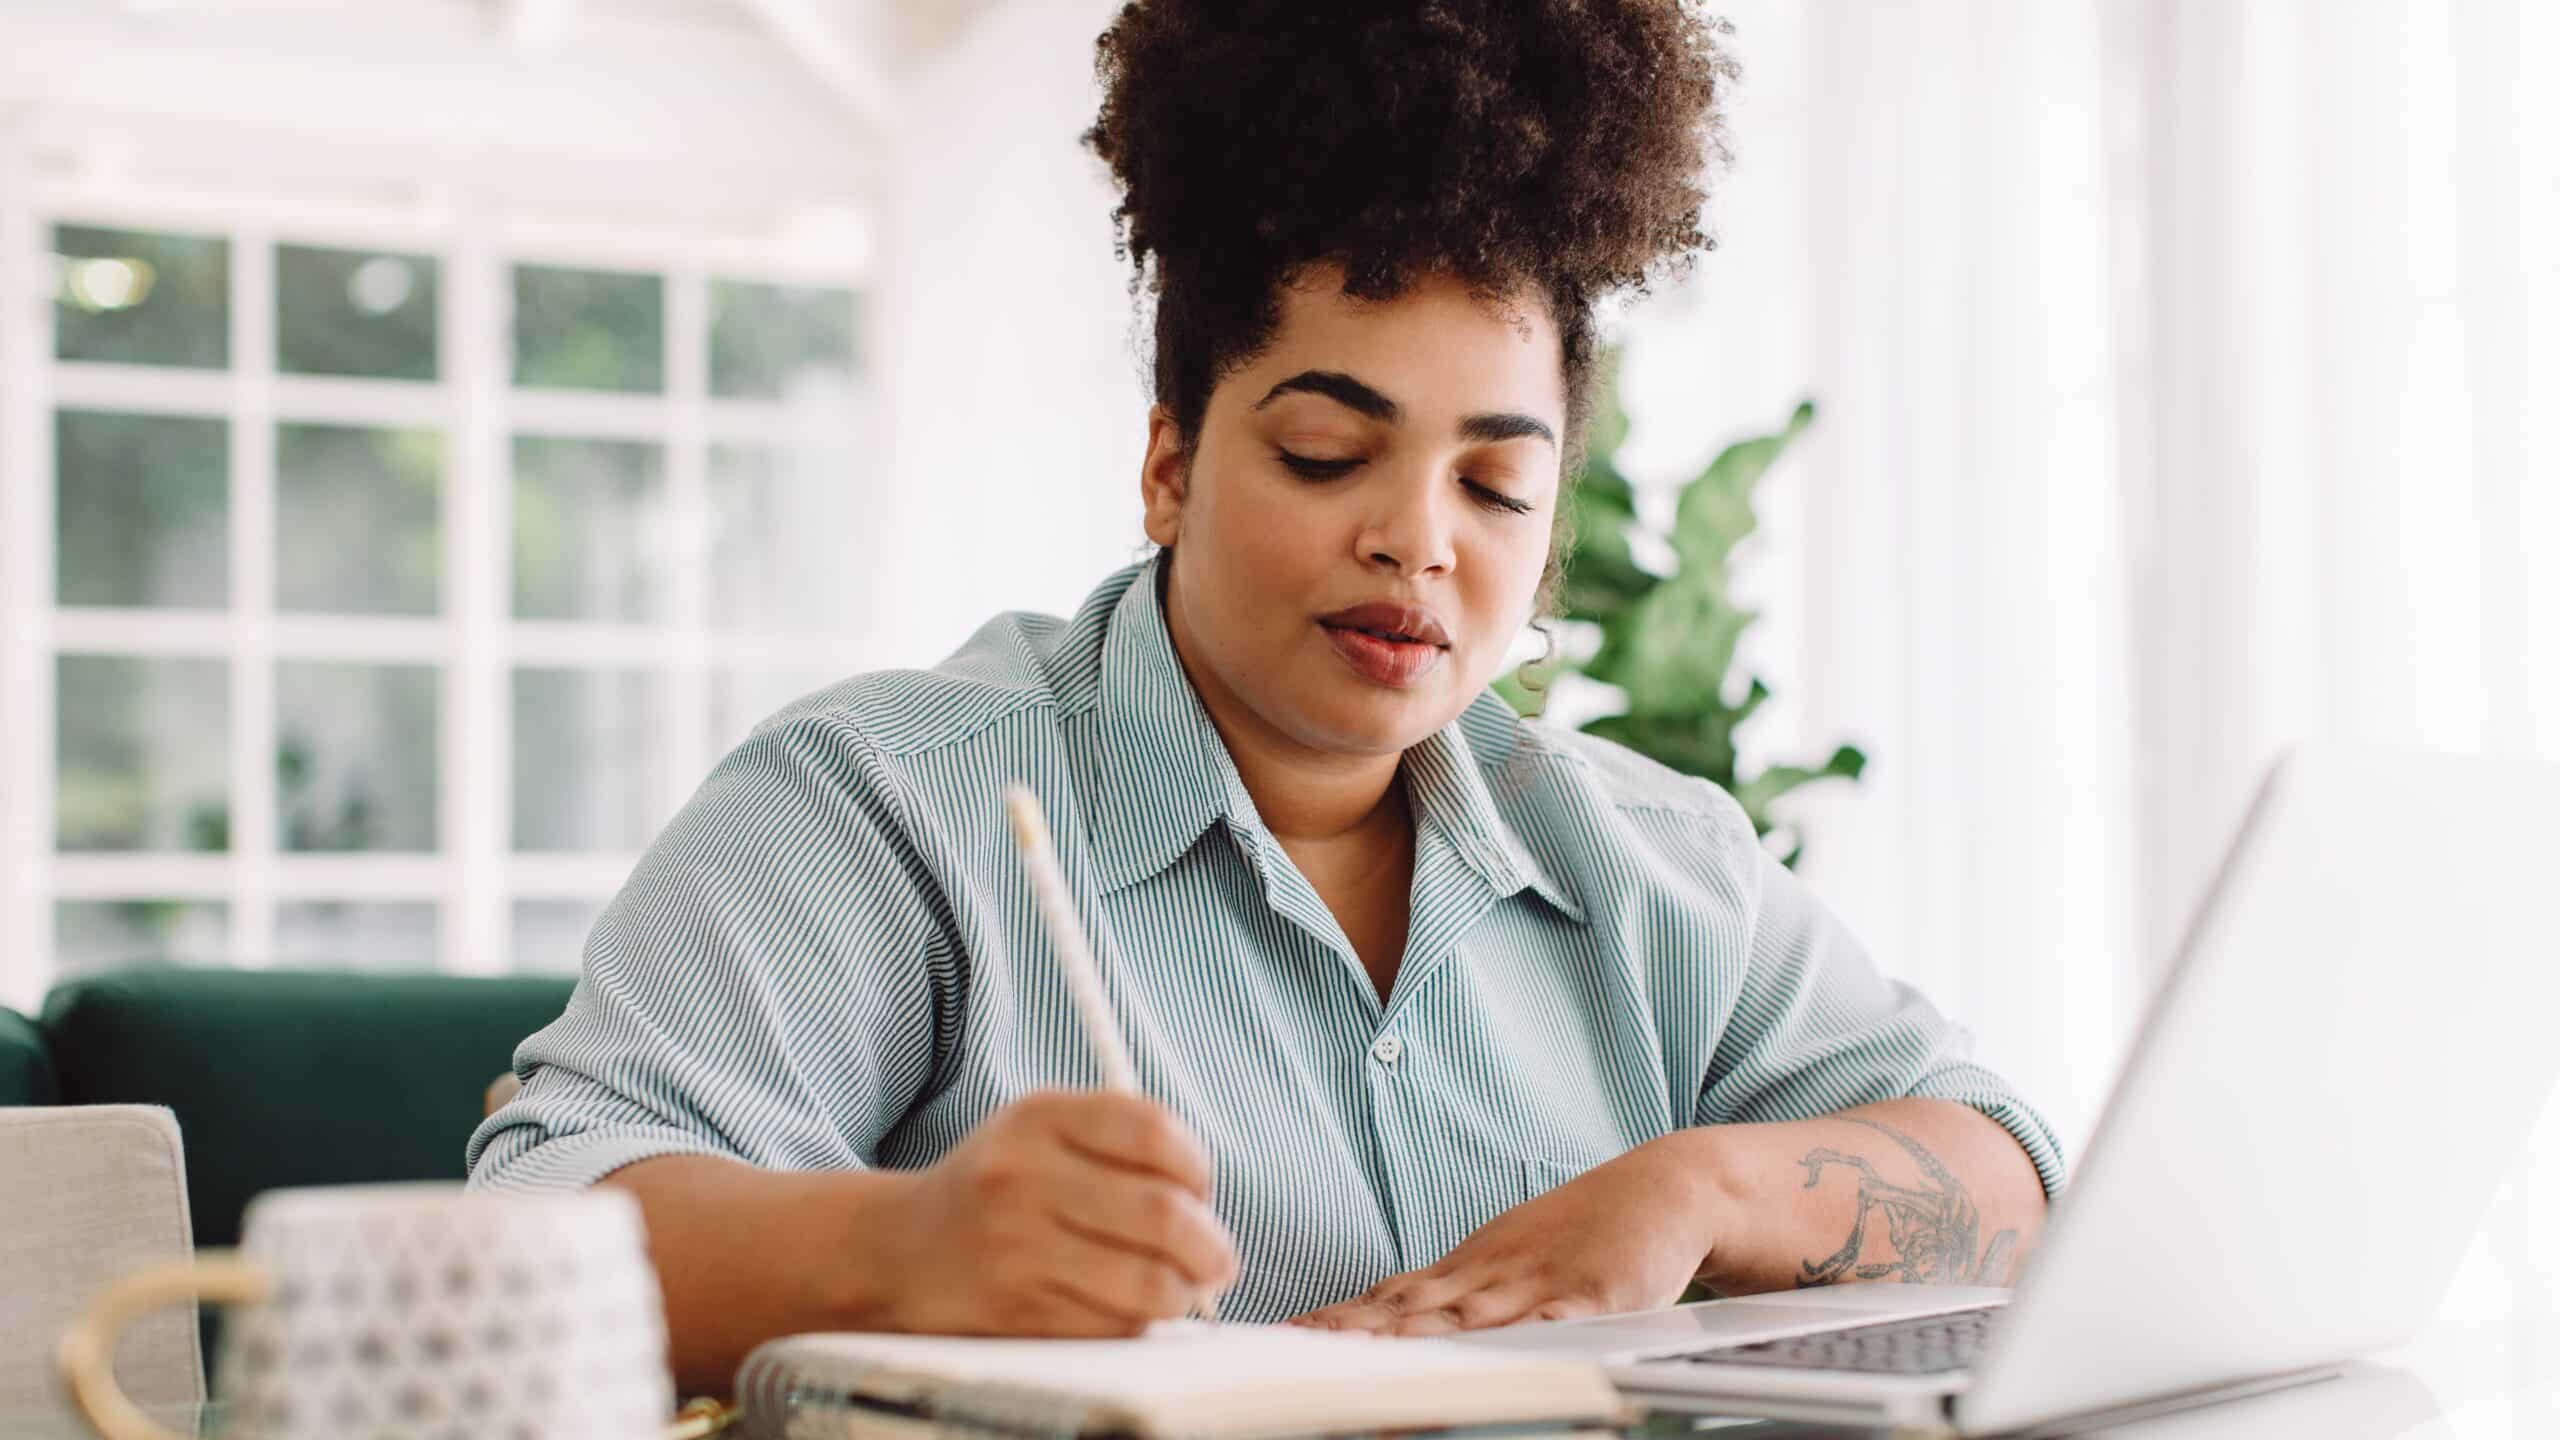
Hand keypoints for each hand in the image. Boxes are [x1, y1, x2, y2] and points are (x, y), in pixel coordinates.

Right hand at [872, 1090, 1237, 1335]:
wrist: (903, 1247)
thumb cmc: (999, 1186)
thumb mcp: (1043, 1130)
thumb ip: (1121, 1140)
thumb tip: (1206, 1201)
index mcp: (1037, 1118)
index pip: (1151, 1131)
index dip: (1196, 1165)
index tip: (1202, 1189)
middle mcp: (1022, 1179)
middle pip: (1162, 1215)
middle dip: (1211, 1245)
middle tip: (1220, 1258)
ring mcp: (1016, 1250)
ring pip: (1147, 1283)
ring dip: (1184, 1292)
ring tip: (1183, 1287)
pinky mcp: (1016, 1313)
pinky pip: (1113, 1326)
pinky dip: (1139, 1322)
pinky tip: (1130, 1308)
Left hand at [1289, 1135, 1721, 1334]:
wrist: (1663, 1189)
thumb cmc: (1582, 1235)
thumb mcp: (1505, 1261)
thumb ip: (1450, 1296)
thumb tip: (1385, 1318)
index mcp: (1468, 1270)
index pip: (1388, 1299)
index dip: (1339, 1319)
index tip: (1289, 1335)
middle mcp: (1491, 1275)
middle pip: (1413, 1309)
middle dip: (1357, 1333)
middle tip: (1304, 1349)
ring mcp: (1539, 1283)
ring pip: (1469, 1318)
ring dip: (1417, 1338)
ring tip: (1370, 1357)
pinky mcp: (1594, 1294)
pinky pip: (1557, 1318)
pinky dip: (1528, 1333)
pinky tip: (1501, 1349)